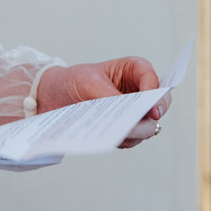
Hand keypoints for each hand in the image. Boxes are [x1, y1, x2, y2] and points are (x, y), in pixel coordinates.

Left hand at [34, 58, 171, 148]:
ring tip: (114, 133)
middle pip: (158, 106)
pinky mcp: (124, 128)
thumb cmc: (73, 80)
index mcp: (135, 70)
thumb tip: (127, 117)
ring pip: (147, 127)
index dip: (156, 96)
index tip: (151, 110)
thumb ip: (111, 97)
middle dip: (149, 119)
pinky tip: (107, 137)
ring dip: (134, 132)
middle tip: (135, 128)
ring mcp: (134, 112)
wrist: (52, 96)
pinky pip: (132, 139)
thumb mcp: (90, 83)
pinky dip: (122, 139)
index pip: (154, 82)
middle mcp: (139, 91)